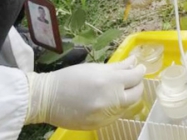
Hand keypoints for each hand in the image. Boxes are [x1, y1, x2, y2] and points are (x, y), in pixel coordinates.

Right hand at [25, 57, 144, 129]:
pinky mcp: (98, 125)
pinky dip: (117, 108)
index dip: (140, 71)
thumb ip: (117, 66)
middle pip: (136, 94)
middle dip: (138, 85)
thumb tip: (134, 61)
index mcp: (109, 82)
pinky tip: (110, 101)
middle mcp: (110, 100)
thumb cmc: (69, 78)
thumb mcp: (94, 68)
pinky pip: (115, 116)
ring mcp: (105, 115)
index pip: (135, 77)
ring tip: (121, 90)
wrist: (46, 99)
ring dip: (128, 97)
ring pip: (127, 106)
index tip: (139, 67)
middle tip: (133, 79)